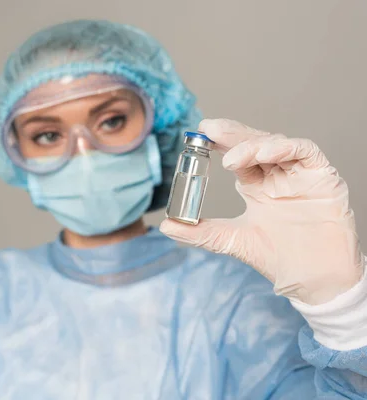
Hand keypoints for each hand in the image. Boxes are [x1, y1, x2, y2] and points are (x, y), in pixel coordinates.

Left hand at [160, 119, 364, 304]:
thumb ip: (200, 232)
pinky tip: (263, 154)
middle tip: (210, 129)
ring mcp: (300, 175)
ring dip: (252, 144)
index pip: (237, 156)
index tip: (199, 135)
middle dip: (233, 135)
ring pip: (276, 144)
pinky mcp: (322, 177)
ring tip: (231, 158)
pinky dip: (283, 148)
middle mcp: (277, 176)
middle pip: (254, 144)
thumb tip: (166, 226)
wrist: (313, 281)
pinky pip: (305, 152)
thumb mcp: (231, 241)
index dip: (221, 143)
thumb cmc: (277, 259)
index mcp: (257, 187)